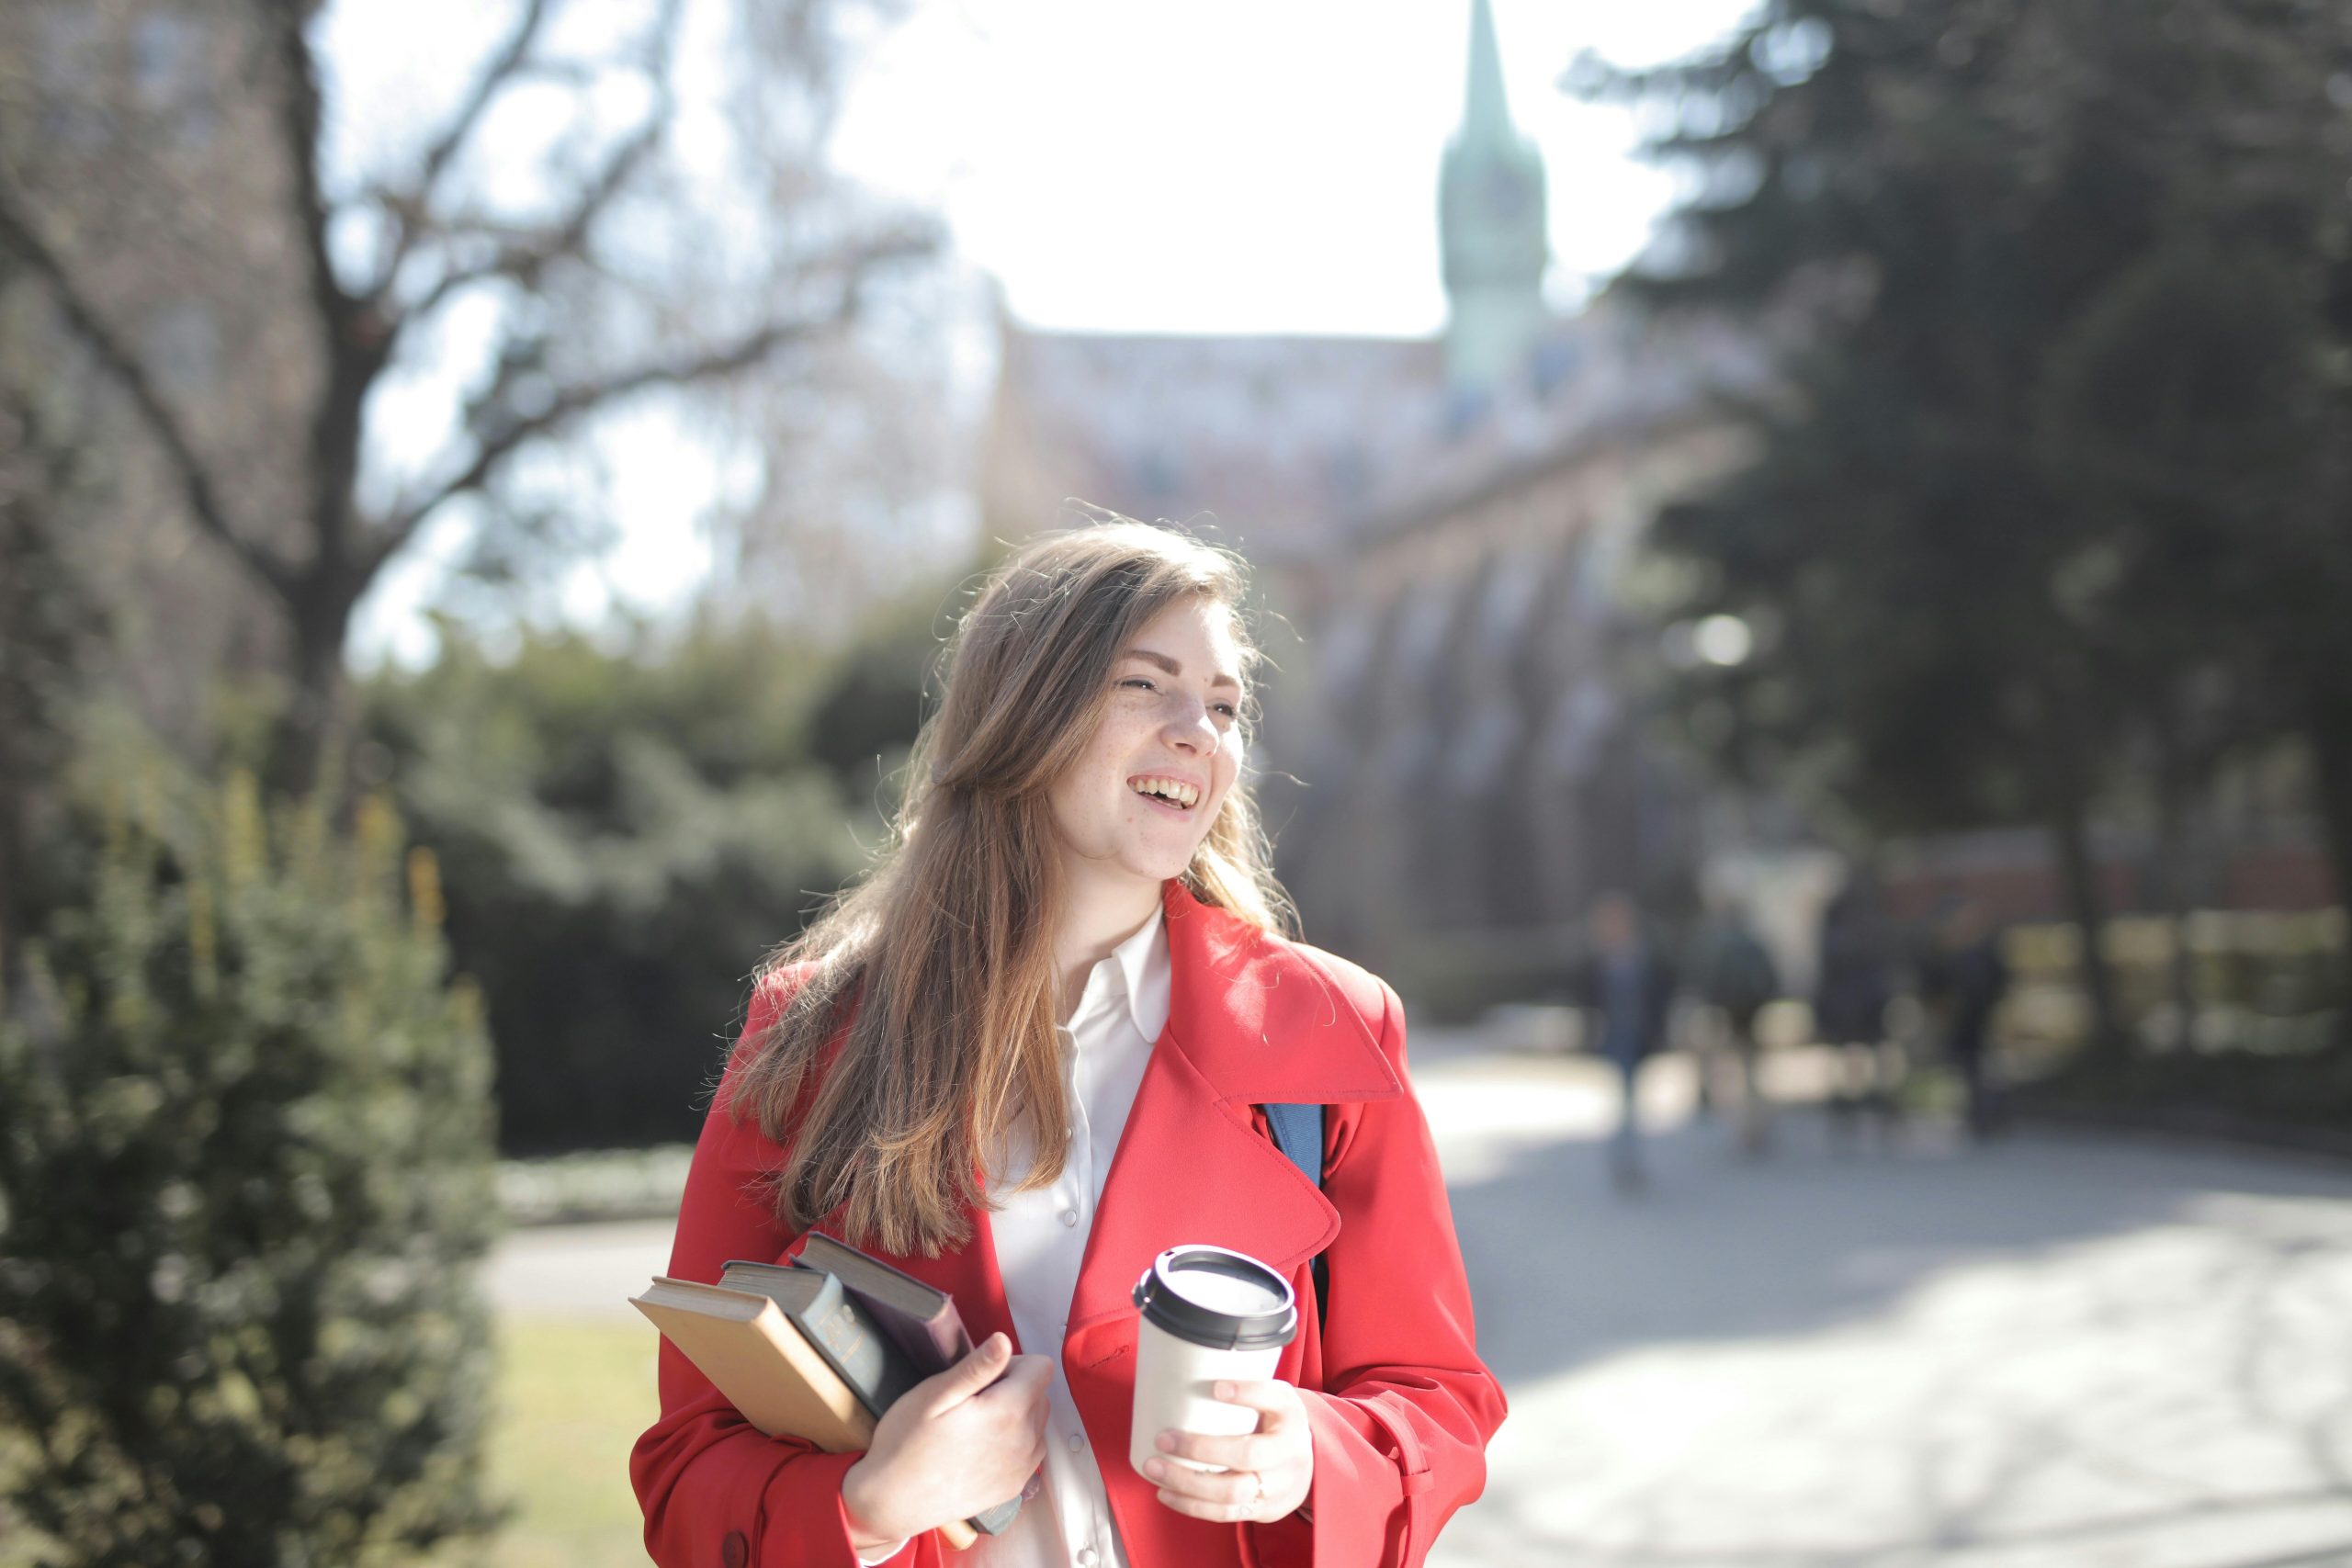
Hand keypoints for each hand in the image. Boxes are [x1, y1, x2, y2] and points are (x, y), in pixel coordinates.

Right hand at [840, 1333, 1049, 1552]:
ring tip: (974, 1426)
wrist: (892, 1502)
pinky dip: (1013, 1444)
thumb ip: (976, 1367)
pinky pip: (1030, 1453)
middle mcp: (1024, 1441)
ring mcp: (1021, 1469)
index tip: (982, 1378)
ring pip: (1037, 1423)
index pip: (1040, 1367)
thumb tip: (1004, 1340)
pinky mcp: (1013, 1488)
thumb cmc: (906, 1444)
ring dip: (1016, 1417)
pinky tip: (979, 1448)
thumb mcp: (934, 1395)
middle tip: (971, 1402)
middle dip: (1013, 1389)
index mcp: (1008, 1411)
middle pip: (1040, 1394)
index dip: (1011, 1364)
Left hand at [1143, 1379, 1313, 1523]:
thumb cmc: (1278, 1424)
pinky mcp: (1262, 1510)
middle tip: (1163, 1438)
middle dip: (1200, 1449)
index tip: (1216, 1388)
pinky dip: (1192, 1506)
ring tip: (1155, 1469)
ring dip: (1187, 1483)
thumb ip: (1245, 1385)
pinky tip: (1166, 1493)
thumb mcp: (1274, 1397)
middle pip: (1247, 1455)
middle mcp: (1289, 1454)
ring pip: (1232, 1492)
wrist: (1307, 1467)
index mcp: (1291, 1417)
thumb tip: (1192, 1366)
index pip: (1273, 1399)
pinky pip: (1226, 1513)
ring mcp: (1277, 1488)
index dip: (1247, 1393)